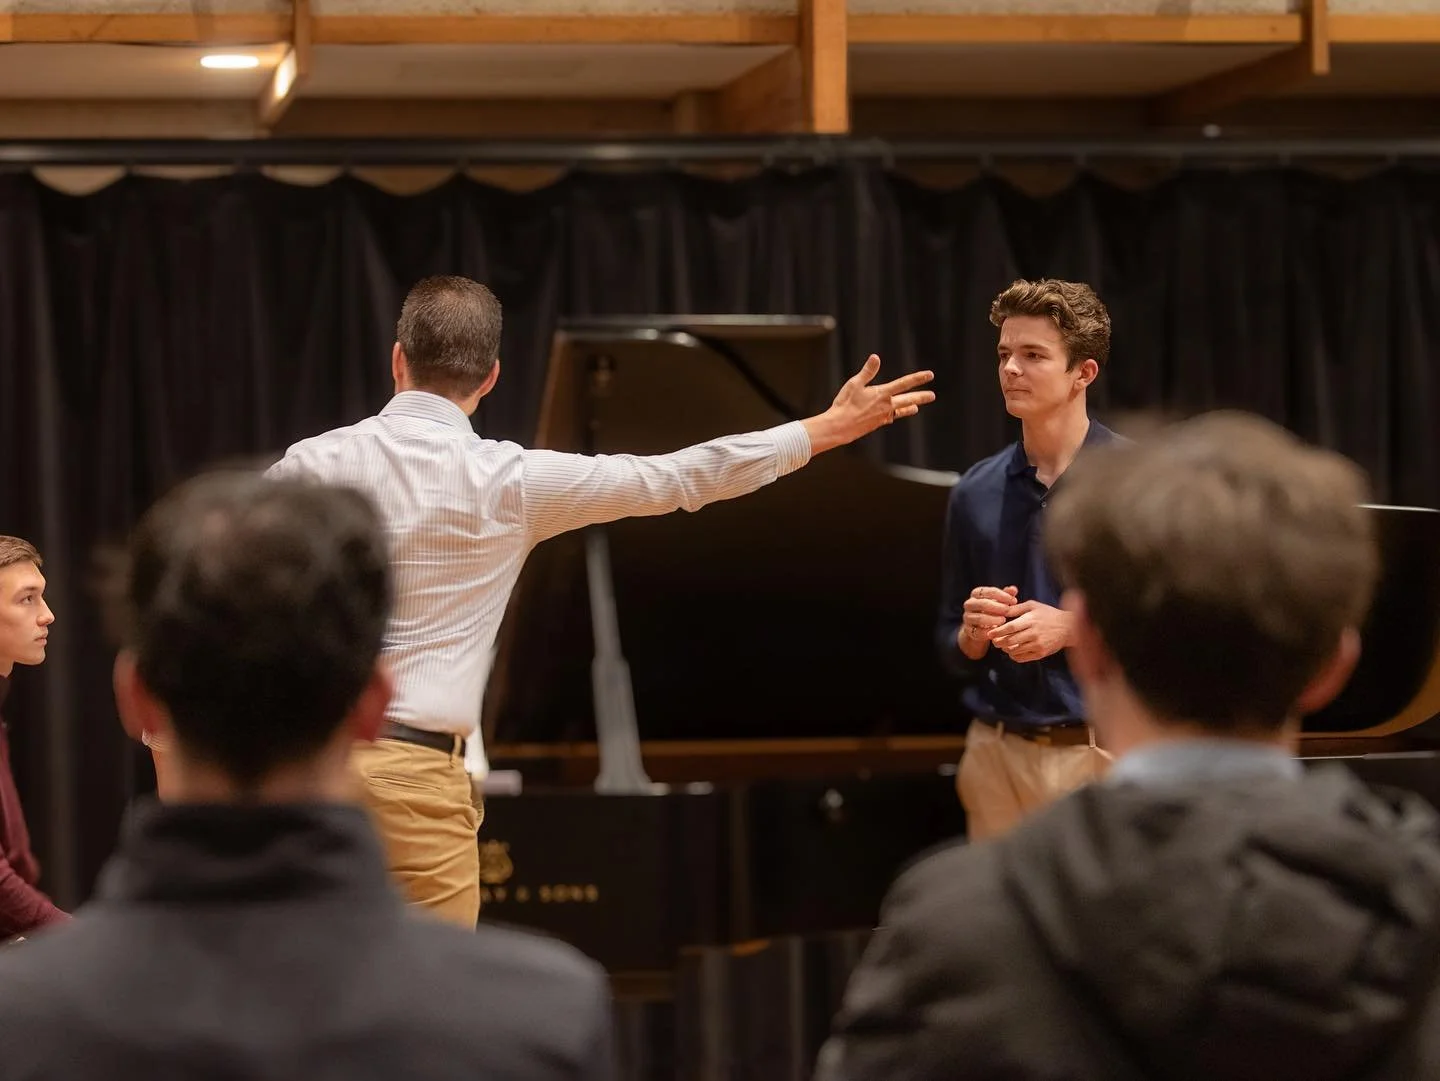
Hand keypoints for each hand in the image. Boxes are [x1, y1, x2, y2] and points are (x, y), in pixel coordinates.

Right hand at [802, 354, 935, 454]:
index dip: (918, 378)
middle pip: (908, 400)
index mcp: (882, 394)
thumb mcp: (854, 384)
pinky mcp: (877, 424)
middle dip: (921, 397)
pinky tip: (893, 415)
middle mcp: (886, 406)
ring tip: (916, 408)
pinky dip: (894, 415)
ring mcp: (883, 416)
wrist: (840, 427)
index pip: (904, 384)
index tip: (930, 375)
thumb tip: (876, 357)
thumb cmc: (845, 404)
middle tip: (932, 396)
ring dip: (909, 408)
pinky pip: (889, 418)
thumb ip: (867, 371)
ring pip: (900, 411)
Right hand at [960, 585, 1018, 653]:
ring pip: (979, 618)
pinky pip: (977, 631)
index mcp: (976, 594)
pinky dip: (988, 631)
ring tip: (1003, 620)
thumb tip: (1014, 589)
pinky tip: (997, 630)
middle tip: (1008, 610)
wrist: (980, 626)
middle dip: (997, 607)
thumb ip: (1006, 595)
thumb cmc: (992, 610)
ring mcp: (967, 617)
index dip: (1001, 596)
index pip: (987, 591)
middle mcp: (969, 604)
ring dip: (993, 619)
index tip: (1014, 601)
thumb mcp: (999, 601)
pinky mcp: (968, 630)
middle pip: (982, 604)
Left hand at [988, 601, 1071, 663]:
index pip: (1010, 628)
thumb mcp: (1033, 606)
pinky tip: (1013, 651)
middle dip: (999, 642)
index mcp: (1030, 621)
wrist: (1068, 627)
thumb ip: (1016, 608)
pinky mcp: (1041, 653)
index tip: (989, 633)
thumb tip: (1000, 609)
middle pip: (1010, 641)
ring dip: (1006, 649)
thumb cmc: (1048, 614)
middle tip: (994, 641)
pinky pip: (1022, 658)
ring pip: (1015, 651)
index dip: (998, 632)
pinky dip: (1014, 655)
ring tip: (1004, 645)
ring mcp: (1037, 645)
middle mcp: (1034, 634)